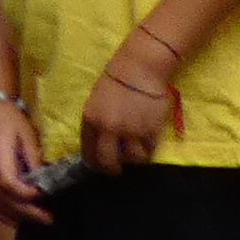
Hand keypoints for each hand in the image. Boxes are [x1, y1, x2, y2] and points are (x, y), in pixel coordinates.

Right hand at [0, 93, 51, 220]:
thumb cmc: (9, 118)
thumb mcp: (26, 133)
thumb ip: (33, 158)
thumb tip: (44, 182)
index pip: (8, 182)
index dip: (26, 194)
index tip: (44, 195)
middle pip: (1, 197)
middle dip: (26, 211)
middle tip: (48, 218)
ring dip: (14, 215)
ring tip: (36, 219)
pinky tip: (14, 219)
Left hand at [82, 56, 175, 172]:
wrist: (139, 69)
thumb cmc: (115, 81)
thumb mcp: (96, 102)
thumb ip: (97, 123)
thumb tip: (99, 143)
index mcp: (91, 120)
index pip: (88, 151)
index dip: (93, 162)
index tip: (98, 165)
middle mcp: (109, 129)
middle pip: (108, 161)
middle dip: (111, 169)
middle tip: (116, 170)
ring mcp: (131, 132)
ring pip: (133, 160)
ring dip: (134, 159)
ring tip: (134, 153)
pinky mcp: (151, 131)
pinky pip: (150, 150)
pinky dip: (148, 150)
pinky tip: (146, 144)